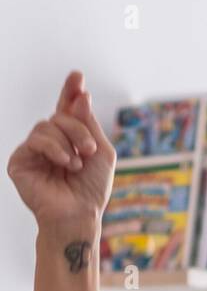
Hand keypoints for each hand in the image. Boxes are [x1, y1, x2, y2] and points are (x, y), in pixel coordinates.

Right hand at [7, 70, 115, 228]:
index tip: (77, 76)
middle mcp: (50, 142)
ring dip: (67, 141)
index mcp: (69, 140)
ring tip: (77, 164)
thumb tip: (80, 95)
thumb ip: (90, 124)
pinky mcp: (20, 160)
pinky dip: (54, 148)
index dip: (70, 92)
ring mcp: (33, 151)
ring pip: (47, 124)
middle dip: (78, 128)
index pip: (67, 109)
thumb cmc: (92, 189)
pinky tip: (65, 163)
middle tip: (90, 149)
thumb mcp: (102, 152)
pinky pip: (35, 139)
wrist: (79, 214)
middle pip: (60, 115)